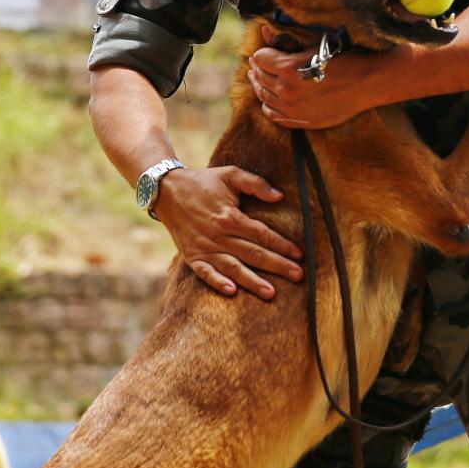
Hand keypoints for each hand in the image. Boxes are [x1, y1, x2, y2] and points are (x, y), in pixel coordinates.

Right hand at [152, 164, 303, 298]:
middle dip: (277, 266)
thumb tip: (280, 196)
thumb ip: (256, 184)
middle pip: (253, 254)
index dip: (282, 244)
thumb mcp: (231, 174)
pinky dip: (217, 283)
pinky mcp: (192, 256)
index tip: (300, 254)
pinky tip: (232, 292)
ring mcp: (204, 248)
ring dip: (252, 281)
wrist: (168, 191)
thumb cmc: (204, 182)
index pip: (262, 234)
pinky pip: (205, 273)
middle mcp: (218, 235)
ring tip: (271, 293)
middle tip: (298, 276)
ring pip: (233, 268)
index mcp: (230, 216)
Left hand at [247, 27, 377, 128]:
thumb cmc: (343, 58)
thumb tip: (264, 31)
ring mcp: (293, 109)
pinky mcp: (301, 121)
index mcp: (288, 68)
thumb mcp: (314, 45)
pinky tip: (271, 99)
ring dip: (262, 85)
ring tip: (263, 79)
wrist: (367, 82)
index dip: (262, 53)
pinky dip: (269, 105)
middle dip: (258, 68)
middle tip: (260, 64)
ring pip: (264, 96)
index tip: (266, 52)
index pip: (259, 58)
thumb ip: (285, 41)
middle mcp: (286, 90)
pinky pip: (273, 115)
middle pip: (259, 77)